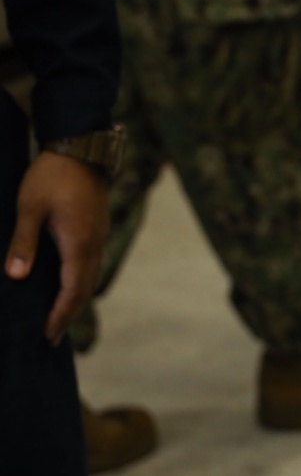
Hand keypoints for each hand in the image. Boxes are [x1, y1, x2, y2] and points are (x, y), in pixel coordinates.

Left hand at [5, 152, 108, 344]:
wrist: (80, 147)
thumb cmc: (51, 175)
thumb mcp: (29, 207)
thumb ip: (23, 242)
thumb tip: (18, 276)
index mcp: (79, 242)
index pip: (73, 289)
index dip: (61, 314)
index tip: (49, 335)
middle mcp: (94, 243)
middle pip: (86, 288)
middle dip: (70, 314)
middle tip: (53, 337)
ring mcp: (99, 234)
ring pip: (92, 276)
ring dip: (77, 299)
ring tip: (61, 317)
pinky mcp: (97, 227)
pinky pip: (93, 263)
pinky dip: (82, 281)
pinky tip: (70, 284)